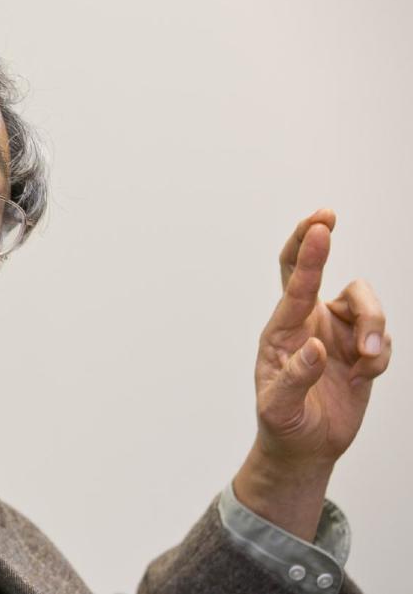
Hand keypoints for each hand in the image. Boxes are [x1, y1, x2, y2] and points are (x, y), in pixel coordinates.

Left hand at [234, 209, 391, 539]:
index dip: (309, 255)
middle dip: (317, 240)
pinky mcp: (360, 347)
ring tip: (367, 359)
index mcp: (281, 330)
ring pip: (365, 303)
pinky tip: (365, 375)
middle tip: (327, 215)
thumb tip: (315, 348)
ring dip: (374, 325)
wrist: (305, 447)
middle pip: (313, 269)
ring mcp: (335, 331)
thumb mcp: (280, 407)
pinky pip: (383, 336)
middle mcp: (307, 322)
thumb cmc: (283, 423)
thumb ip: (296, 377)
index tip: (320, 227)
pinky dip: (380, 354)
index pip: (294, 284)